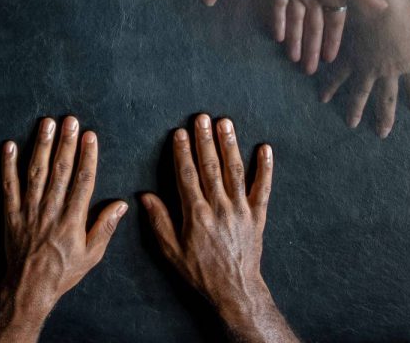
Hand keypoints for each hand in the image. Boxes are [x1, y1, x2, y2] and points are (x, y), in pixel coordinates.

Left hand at [0, 117, 126, 341]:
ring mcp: (29, 209)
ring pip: (36, 171)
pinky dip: (8, 165)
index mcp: (72, 218)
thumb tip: (121, 204)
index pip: (83, 180)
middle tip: (70, 120)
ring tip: (46, 123)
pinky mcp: (11, 212)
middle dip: (66, 142)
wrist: (29, 288)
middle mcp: (51, 209)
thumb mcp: (92, 255)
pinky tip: (9, 145)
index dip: (87, 155)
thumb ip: (106, 227)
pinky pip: (9, 185)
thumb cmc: (63, 271)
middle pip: (60, 169)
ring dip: (41, 145)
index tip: (90, 135)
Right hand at [142, 115, 273, 323]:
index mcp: (196, 214)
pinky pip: (263, 188)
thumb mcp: (172, 252)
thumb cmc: (201, 272)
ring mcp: (241, 209)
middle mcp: (219, 207)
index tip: (179, 133)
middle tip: (201, 118)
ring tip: (225, 123)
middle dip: (205, 140)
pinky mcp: (257, 215)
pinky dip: (265, 168)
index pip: (187, 176)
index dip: (182, 153)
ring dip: (230, 145)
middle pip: (211, 167)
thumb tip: (145, 196)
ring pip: (235, 171)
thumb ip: (159, 221)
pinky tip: (265, 148)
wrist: (235, 291)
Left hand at [269, 0, 346, 74]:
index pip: (335, 23)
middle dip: (312, 48)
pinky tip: (278, 38)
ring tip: (293, 60)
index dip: (333, 42)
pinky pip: (278, 5)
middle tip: (308, 71)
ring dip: (295, 40)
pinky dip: (278, 21)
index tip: (331, 61)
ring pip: (296, 20)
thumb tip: (386, 10)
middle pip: (314, 27)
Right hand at [320, 0, 409, 137]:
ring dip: (356, 111)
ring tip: (352, 124)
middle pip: (388, 99)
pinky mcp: (350, 60)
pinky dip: (330, 87)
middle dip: (385, 117)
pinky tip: (323, 98)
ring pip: (362, 95)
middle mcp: (390, 71)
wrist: (378, 7)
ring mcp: (368, 68)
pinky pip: (339, 77)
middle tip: (382, 132)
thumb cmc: (400, 7)